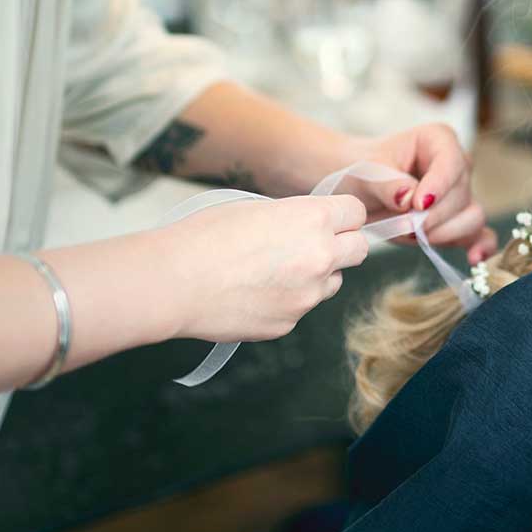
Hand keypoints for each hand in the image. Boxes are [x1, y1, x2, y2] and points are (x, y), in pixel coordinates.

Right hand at [158, 195, 368, 341]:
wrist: (171, 282)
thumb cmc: (203, 237)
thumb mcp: (256, 208)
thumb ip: (293, 218)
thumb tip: (307, 225)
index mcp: (313, 219)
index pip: (357, 213)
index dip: (343, 216)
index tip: (331, 219)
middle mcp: (320, 257)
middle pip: (359, 250)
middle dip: (343, 246)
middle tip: (314, 245)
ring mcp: (307, 295)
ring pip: (333, 283)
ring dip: (317, 276)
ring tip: (274, 271)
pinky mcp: (289, 323)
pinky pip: (302, 308)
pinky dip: (287, 301)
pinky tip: (254, 294)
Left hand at [350, 125, 495, 264]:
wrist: (359, 189)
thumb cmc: (364, 171)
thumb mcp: (366, 172)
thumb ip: (387, 184)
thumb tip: (408, 198)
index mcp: (439, 140)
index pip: (451, 162)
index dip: (438, 185)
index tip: (418, 205)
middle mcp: (457, 165)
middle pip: (461, 194)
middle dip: (433, 216)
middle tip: (405, 225)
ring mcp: (461, 195)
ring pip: (471, 216)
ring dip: (445, 232)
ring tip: (415, 236)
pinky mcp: (459, 221)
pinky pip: (480, 233)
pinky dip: (480, 246)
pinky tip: (473, 258)